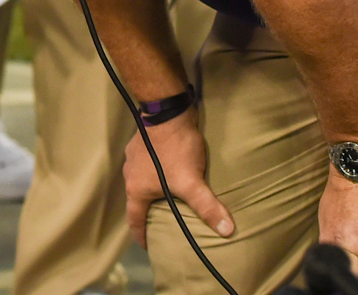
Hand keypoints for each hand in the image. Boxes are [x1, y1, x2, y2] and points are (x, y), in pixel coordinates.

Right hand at [123, 110, 232, 247]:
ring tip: (167, 197)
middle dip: (149, 213)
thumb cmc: (175, 150)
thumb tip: (228, 231)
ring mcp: (134, 156)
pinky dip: (156, 173)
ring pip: (142, 180)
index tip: (148, 246)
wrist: (167, 111)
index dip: (141, 234)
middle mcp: (130, 174)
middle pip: (137, 200)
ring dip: (152, 190)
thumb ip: (207, 206)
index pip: (134, 219)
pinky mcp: (141, 143)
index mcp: (136, 188)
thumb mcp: (192, 181)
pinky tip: (169, 170)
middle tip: (162, 223)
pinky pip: (147, 165)